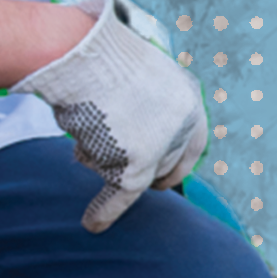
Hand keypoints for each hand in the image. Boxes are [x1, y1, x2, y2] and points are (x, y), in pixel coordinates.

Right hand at [15, 0, 208, 230]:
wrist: (84, 54)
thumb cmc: (101, 56)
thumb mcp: (141, 71)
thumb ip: (149, 100)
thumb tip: (139, 129)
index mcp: (188, 97)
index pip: (192, 142)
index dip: (177, 161)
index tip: (165, 178)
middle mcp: (180, 123)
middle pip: (164, 161)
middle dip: (143, 168)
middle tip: (125, 171)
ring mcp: (160, 146)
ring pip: (126, 168)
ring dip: (101, 157)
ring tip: (83, 128)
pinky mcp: (136, 165)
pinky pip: (118, 196)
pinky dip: (104, 211)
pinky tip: (93, 223)